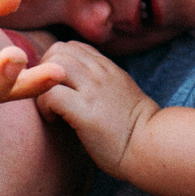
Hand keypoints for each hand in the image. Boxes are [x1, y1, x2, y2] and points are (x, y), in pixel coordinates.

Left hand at [32, 40, 160, 175]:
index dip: (58, 63)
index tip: (58, 87)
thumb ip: (102, 84)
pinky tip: (54, 121)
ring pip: (53, 65)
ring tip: (49, 107)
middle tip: (48, 96)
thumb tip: (78, 89)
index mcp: (108, 68)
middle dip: (44, 71)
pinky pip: (51, 95)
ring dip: (42, 85)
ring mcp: (93, 90)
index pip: (73, 47)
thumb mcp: (122, 94)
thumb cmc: (137, 130)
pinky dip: (44, 106)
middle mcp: (100, 73)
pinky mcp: (86, 111)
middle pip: (58, 50)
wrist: (152, 148)